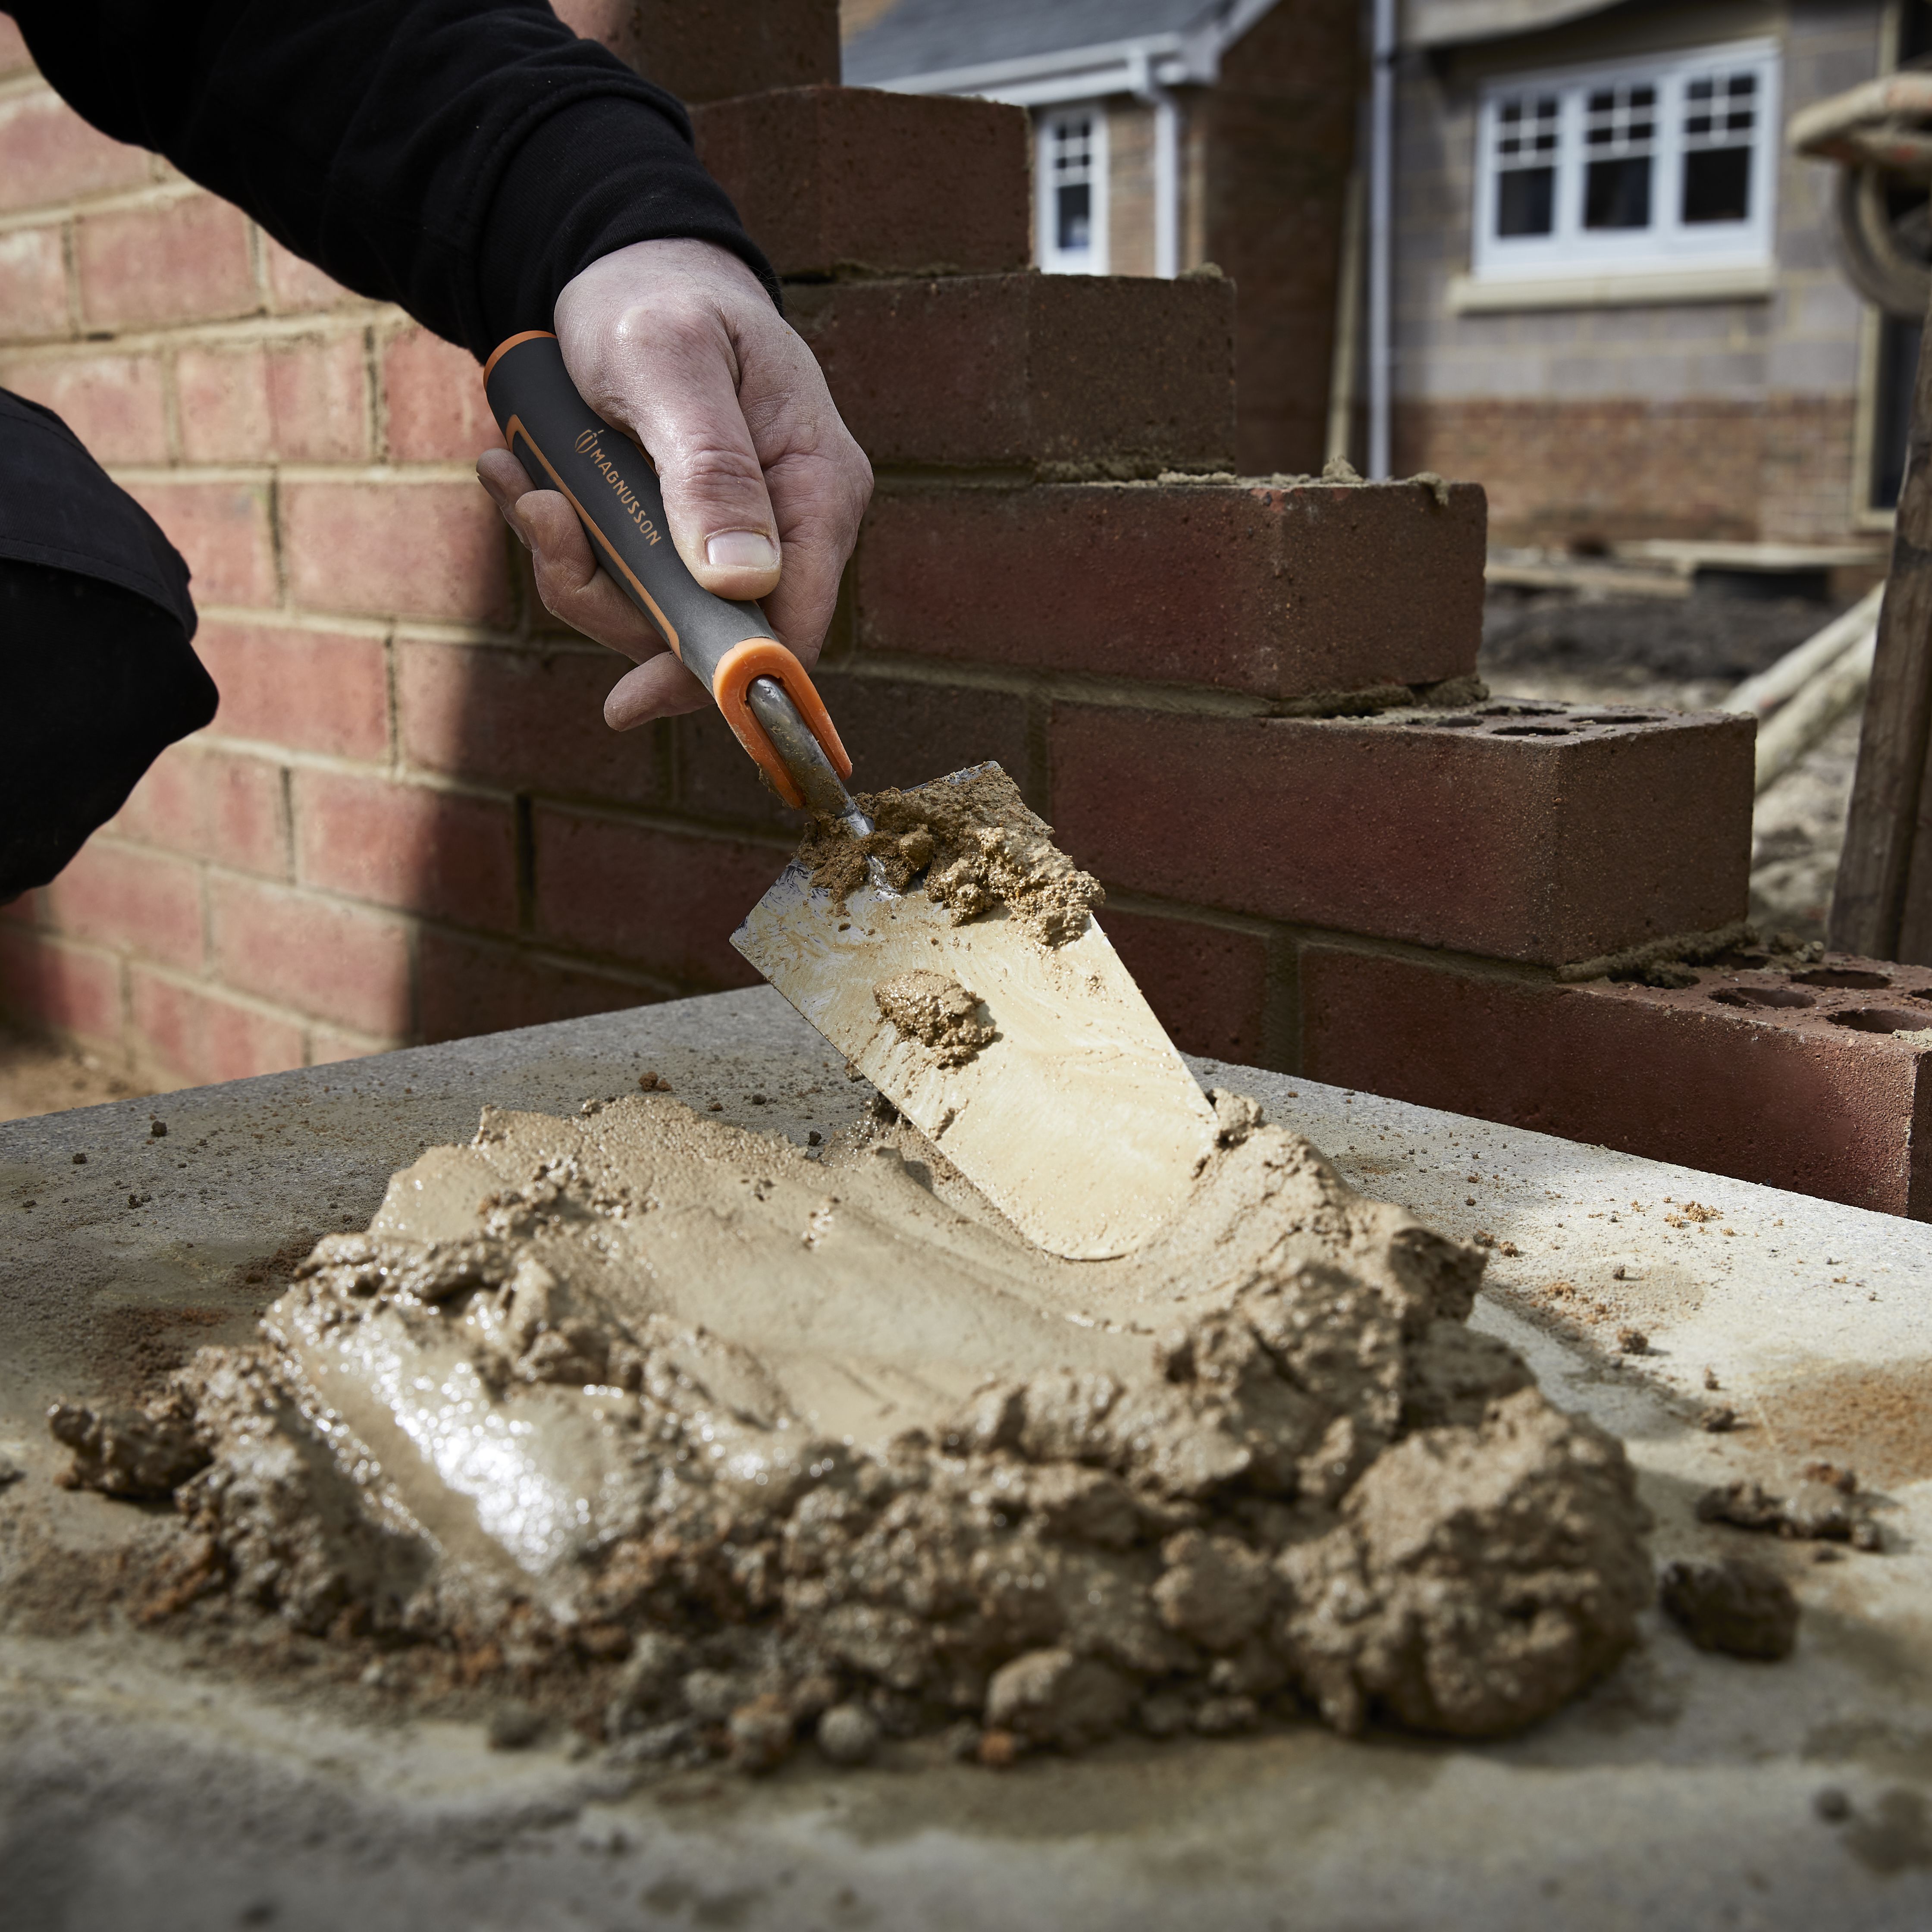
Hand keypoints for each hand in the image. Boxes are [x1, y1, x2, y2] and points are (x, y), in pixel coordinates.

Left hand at [476, 238, 871, 726]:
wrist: (620, 269)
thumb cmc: (656, 300)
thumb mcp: (671, 365)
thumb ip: (709, 469)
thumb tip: (742, 583)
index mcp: (818, 486)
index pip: (793, 623)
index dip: (721, 673)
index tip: (633, 699)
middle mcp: (787, 527)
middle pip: (709, 632)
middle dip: (610, 601)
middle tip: (540, 521)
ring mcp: (732, 541)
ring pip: (652, 614)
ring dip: (570, 565)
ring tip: (519, 484)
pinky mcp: (678, 542)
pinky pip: (620, 580)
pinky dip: (558, 541)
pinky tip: (518, 478)